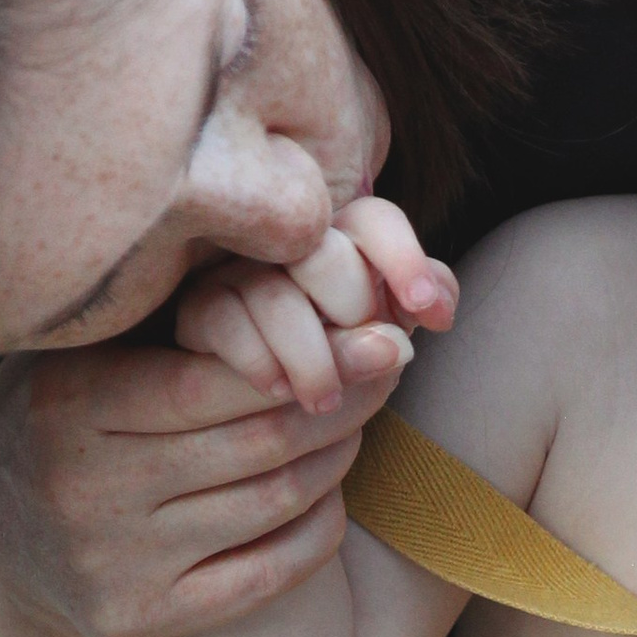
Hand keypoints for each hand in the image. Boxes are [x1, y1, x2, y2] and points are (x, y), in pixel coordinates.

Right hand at [0, 332, 407, 636]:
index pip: (209, 381)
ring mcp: (112, 563)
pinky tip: (329, 494)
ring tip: (360, 420)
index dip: (308, 356)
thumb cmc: (75, 412)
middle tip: (392, 368)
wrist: (3, 529)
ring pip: (271, 502)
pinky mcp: (140, 619)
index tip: (378, 333)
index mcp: (67, 405)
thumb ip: (178, 318)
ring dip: (336, 457)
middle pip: (255, 443)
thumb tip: (307, 276)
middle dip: (342, 399)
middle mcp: (83, 489)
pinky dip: (317, 527)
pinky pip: (267, 573)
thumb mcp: (96, 349)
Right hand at [173, 192, 457, 411]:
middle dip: (353, 309)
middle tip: (368, 358)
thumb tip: (438, 308)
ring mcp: (238, 273)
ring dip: (313, 357)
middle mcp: (287, 246)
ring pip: (275, 295)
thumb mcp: (383, 337)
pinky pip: (226, 323)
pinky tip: (278, 391)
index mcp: (341, 241)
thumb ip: (414, 307)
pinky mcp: (198, 310)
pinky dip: (259, 362)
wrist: (256, 415)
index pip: (373, 221)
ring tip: (326, 401)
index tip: (431, 315)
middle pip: (324, 252)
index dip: (405, 258)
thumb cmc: (336, 368)